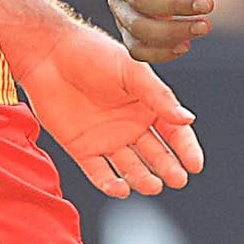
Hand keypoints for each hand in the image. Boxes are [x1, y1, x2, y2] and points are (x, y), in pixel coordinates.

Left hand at [13, 0, 206, 195]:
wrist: (48, 54)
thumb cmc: (93, 54)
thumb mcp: (132, 71)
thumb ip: (159, 96)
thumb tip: (188, 119)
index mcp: (148, 106)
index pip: (175, 133)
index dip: (186, 149)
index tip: (195, 165)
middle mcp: (131, 126)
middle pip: (157, 154)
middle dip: (169, 168)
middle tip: (178, 180)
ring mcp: (107, 139)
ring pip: (131, 167)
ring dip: (143, 179)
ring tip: (153, 185)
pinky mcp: (82, 148)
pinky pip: (99, 172)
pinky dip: (110, 184)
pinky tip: (121, 188)